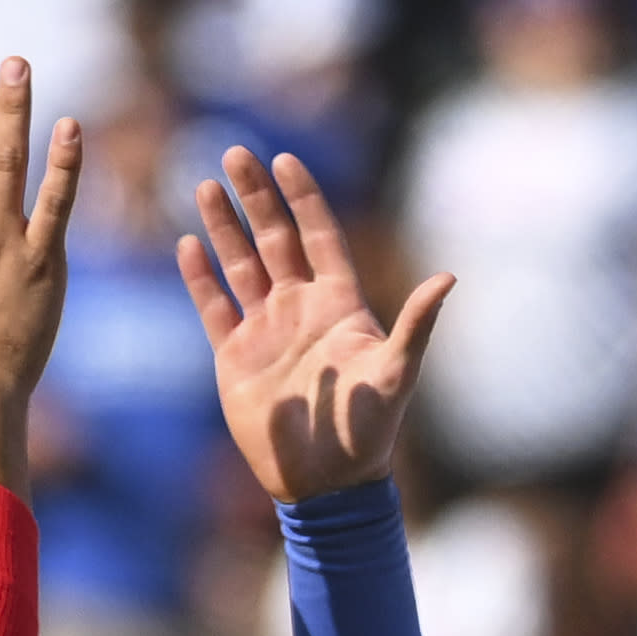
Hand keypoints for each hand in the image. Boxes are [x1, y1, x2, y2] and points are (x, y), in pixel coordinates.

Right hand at [179, 145, 450, 502]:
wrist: (325, 482)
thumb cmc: (369, 431)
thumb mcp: (397, 373)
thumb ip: (417, 324)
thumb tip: (449, 277)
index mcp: (340, 303)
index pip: (319, 235)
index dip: (303, 198)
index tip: (286, 160)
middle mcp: (301, 307)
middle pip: (275, 238)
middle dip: (256, 196)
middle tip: (234, 153)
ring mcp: (267, 329)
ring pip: (241, 263)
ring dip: (224, 226)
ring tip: (206, 185)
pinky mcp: (236, 356)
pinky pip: (215, 307)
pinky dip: (201, 277)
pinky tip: (187, 245)